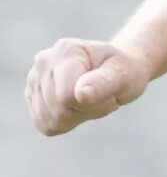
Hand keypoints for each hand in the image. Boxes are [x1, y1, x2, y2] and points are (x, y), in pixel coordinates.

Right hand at [24, 37, 149, 135]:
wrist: (116, 71)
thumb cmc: (123, 71)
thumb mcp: (124, 75)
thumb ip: (103, 83)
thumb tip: (81, 94)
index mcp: (66, 50)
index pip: (67, 96)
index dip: (94, 104)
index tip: (111, 93)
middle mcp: (44, 62)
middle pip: (59, 110)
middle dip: (87, 110)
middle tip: (103, 95)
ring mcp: (34, 79)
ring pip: (51, 120)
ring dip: (78, 116)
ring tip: (91, 98)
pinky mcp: (32, 98)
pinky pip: (47, 125)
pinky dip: (66, 122)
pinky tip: (78, 106)